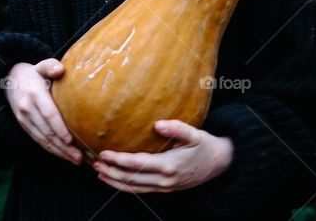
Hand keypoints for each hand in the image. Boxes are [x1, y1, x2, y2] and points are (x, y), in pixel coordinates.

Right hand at [4, 59, 81, 164]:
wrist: (8, 80)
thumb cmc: (32, 74)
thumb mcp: (40, 66)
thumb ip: (50, 66)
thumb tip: (60, 69)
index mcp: (35, 94)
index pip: (49, 114)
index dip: (59, 128)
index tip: (71, 140)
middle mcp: (27, 108)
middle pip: (47, 131)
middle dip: (63, 146)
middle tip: (78, 157)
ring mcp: (23, 118)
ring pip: (42, 139)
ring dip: (58, 152)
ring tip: (74, 160)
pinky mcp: (23, 125)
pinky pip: (37, 140)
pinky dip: (50, 149)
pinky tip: (62, 155)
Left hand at [93, 120, 232, 192]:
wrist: (220, 164)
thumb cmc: (205, 145)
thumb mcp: (195, 134)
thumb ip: (177, 128)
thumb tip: (158, 124)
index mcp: (169, 165)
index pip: (137, 164)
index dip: (118, 160)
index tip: (103, 153)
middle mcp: (164, 180)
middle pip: (131, 179)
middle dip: (111, 172)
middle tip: (94, 163)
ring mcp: (164, 187)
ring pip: (134, 188)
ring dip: (114, 181)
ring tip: (98, 173)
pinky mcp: (164, 188)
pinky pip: (140, 190)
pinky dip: (125, 186)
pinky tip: (114, 180)